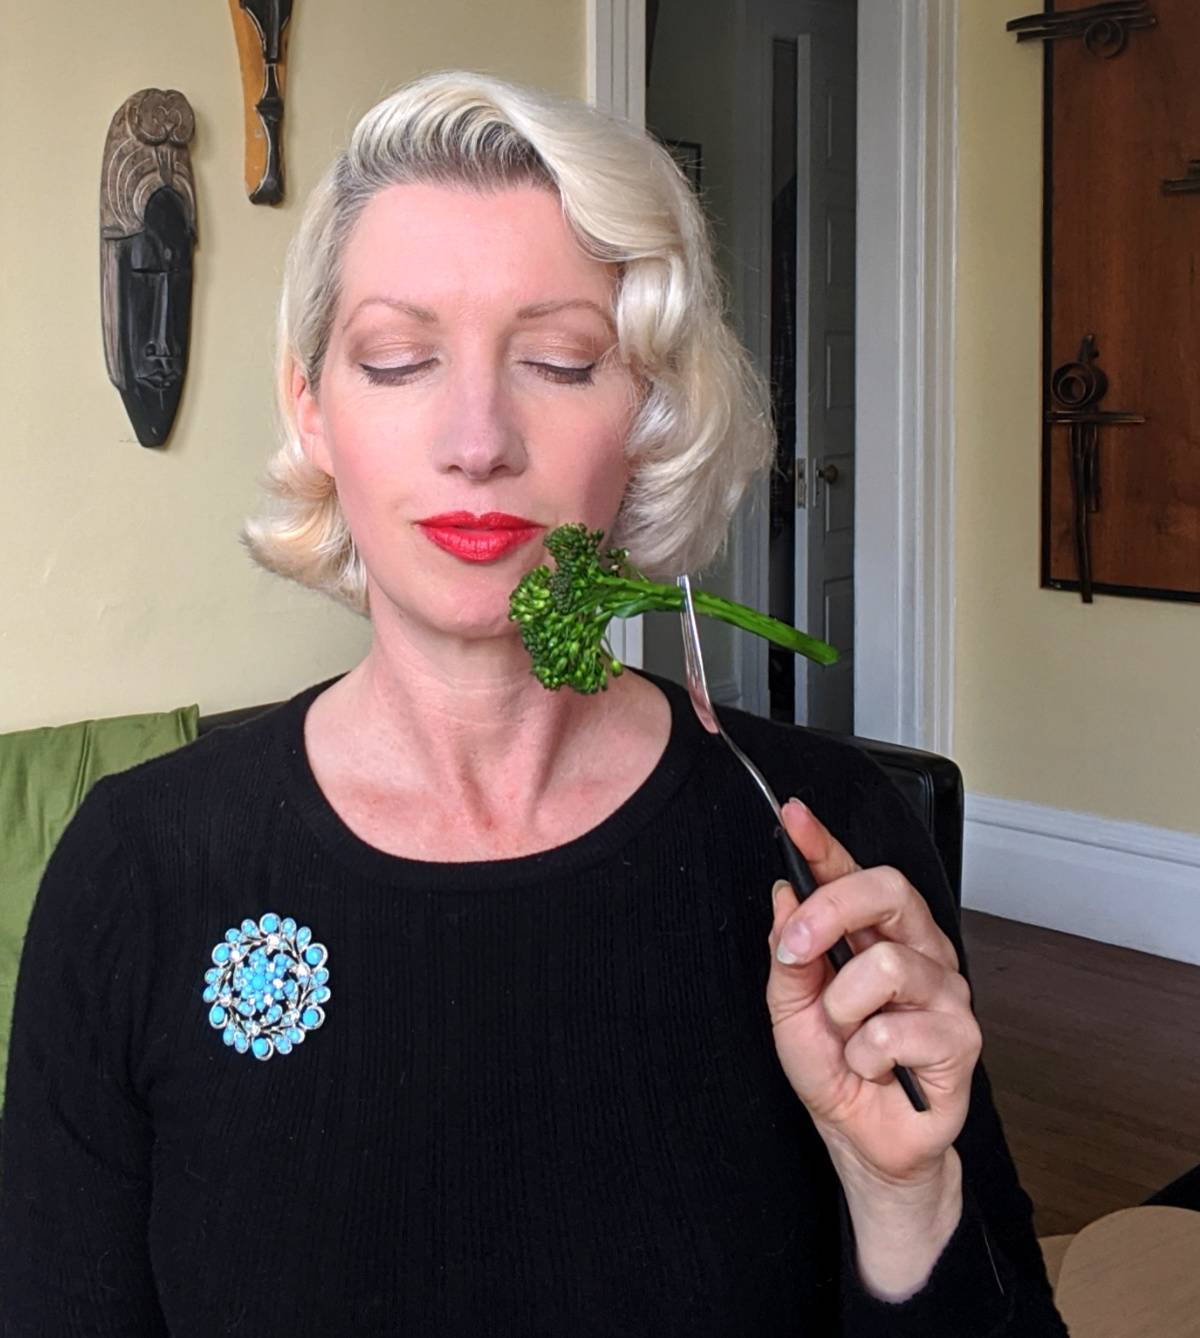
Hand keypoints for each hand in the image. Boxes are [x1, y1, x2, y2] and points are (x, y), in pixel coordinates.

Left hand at [766, 798, 981, 1191]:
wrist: (864, 1140)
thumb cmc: (835, 1070)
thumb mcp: (790, 1011)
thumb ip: (787, 955)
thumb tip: (785, 895)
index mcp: (876, 934)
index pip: (854, 873)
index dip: (824, 843)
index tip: (793, 816)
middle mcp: (917, 949)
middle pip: (887, 890)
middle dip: (831, 910)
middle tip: (797, 948)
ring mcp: (945, 991)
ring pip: (886, 965)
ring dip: (843, 1010)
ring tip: (847, 1041)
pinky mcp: (962, 1038)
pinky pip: (895, 1030)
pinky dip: (866, 1056)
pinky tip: (875, 1069)